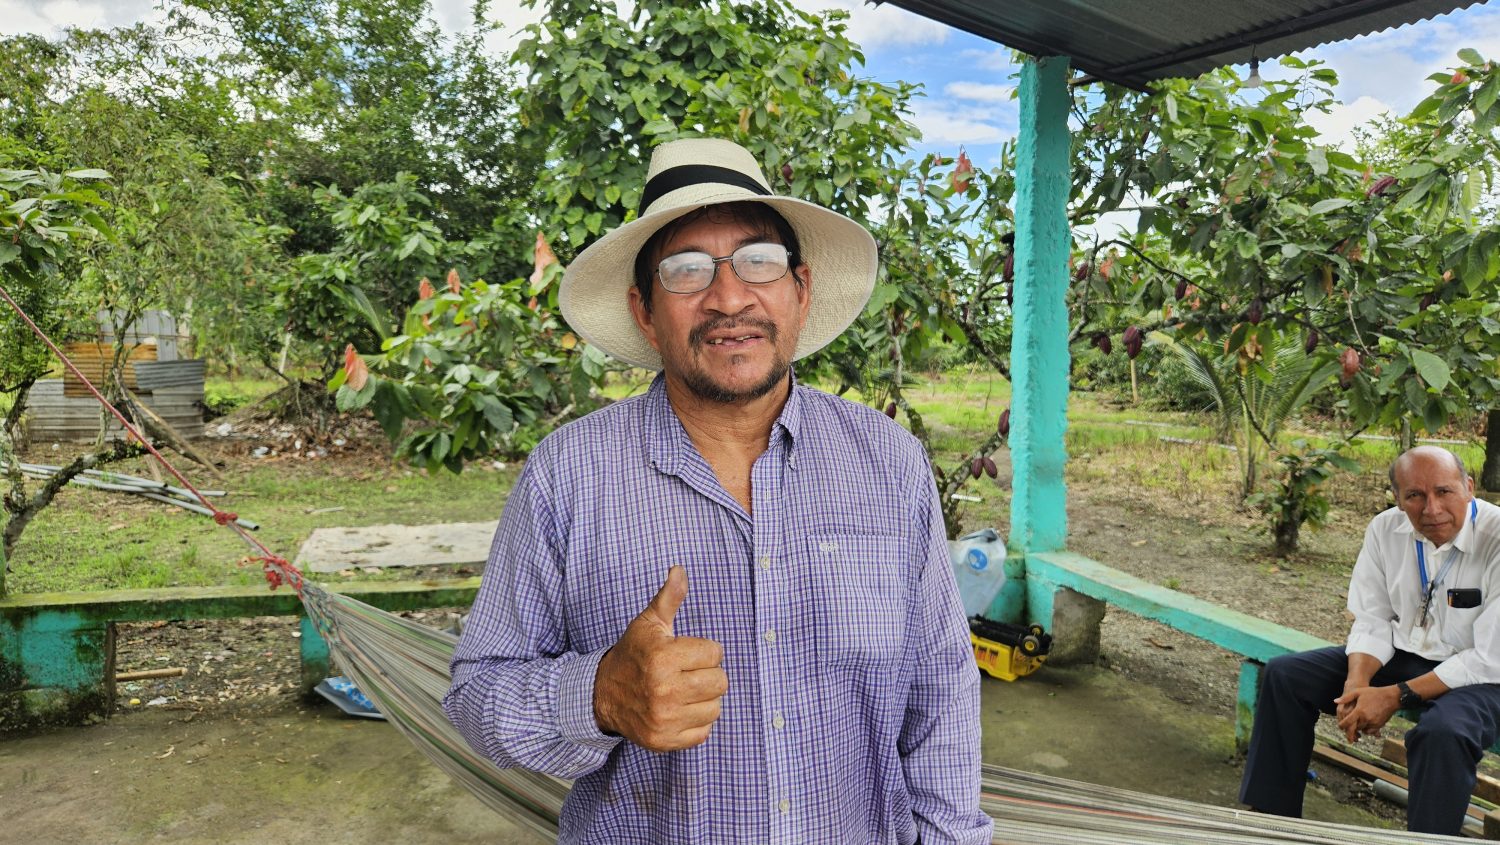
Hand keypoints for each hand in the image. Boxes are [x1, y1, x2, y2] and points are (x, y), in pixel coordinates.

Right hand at [593, 566, 727, 751]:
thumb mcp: (648, 623)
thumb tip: (680, 570)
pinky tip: (680, 710)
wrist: (602, 695)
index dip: (704, 650)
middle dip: (707, 674)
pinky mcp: (665, 740)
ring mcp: (665, 719)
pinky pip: (704, 732)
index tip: (686, 653)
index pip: (715, 652)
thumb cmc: (632, 655)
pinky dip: (696, 722)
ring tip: (683, 691)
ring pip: (715, 708)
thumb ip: (669, 597)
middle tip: (687, 672)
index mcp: (663, 657)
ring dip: (704, 699)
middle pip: (720, 682)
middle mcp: (664, 690)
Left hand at [1333, 685, 1399, 742]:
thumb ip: (1346, 697)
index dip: (1342, 725)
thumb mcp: (1358, 692)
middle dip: (1349, 729)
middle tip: (1346, 729)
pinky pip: (1370, 731)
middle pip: (1354, 728)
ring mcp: (1373, 723)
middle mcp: (1366, 718)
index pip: (1348, 722)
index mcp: (1359, 711)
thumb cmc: (1373, 693)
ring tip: (1354, 726)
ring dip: (1358, 729)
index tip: (1340, 726)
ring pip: (1362, 729)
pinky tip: (1364, 725)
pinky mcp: (1379, 725)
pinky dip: (1366, 729)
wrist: (1391, 697)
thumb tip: (1335, 701)